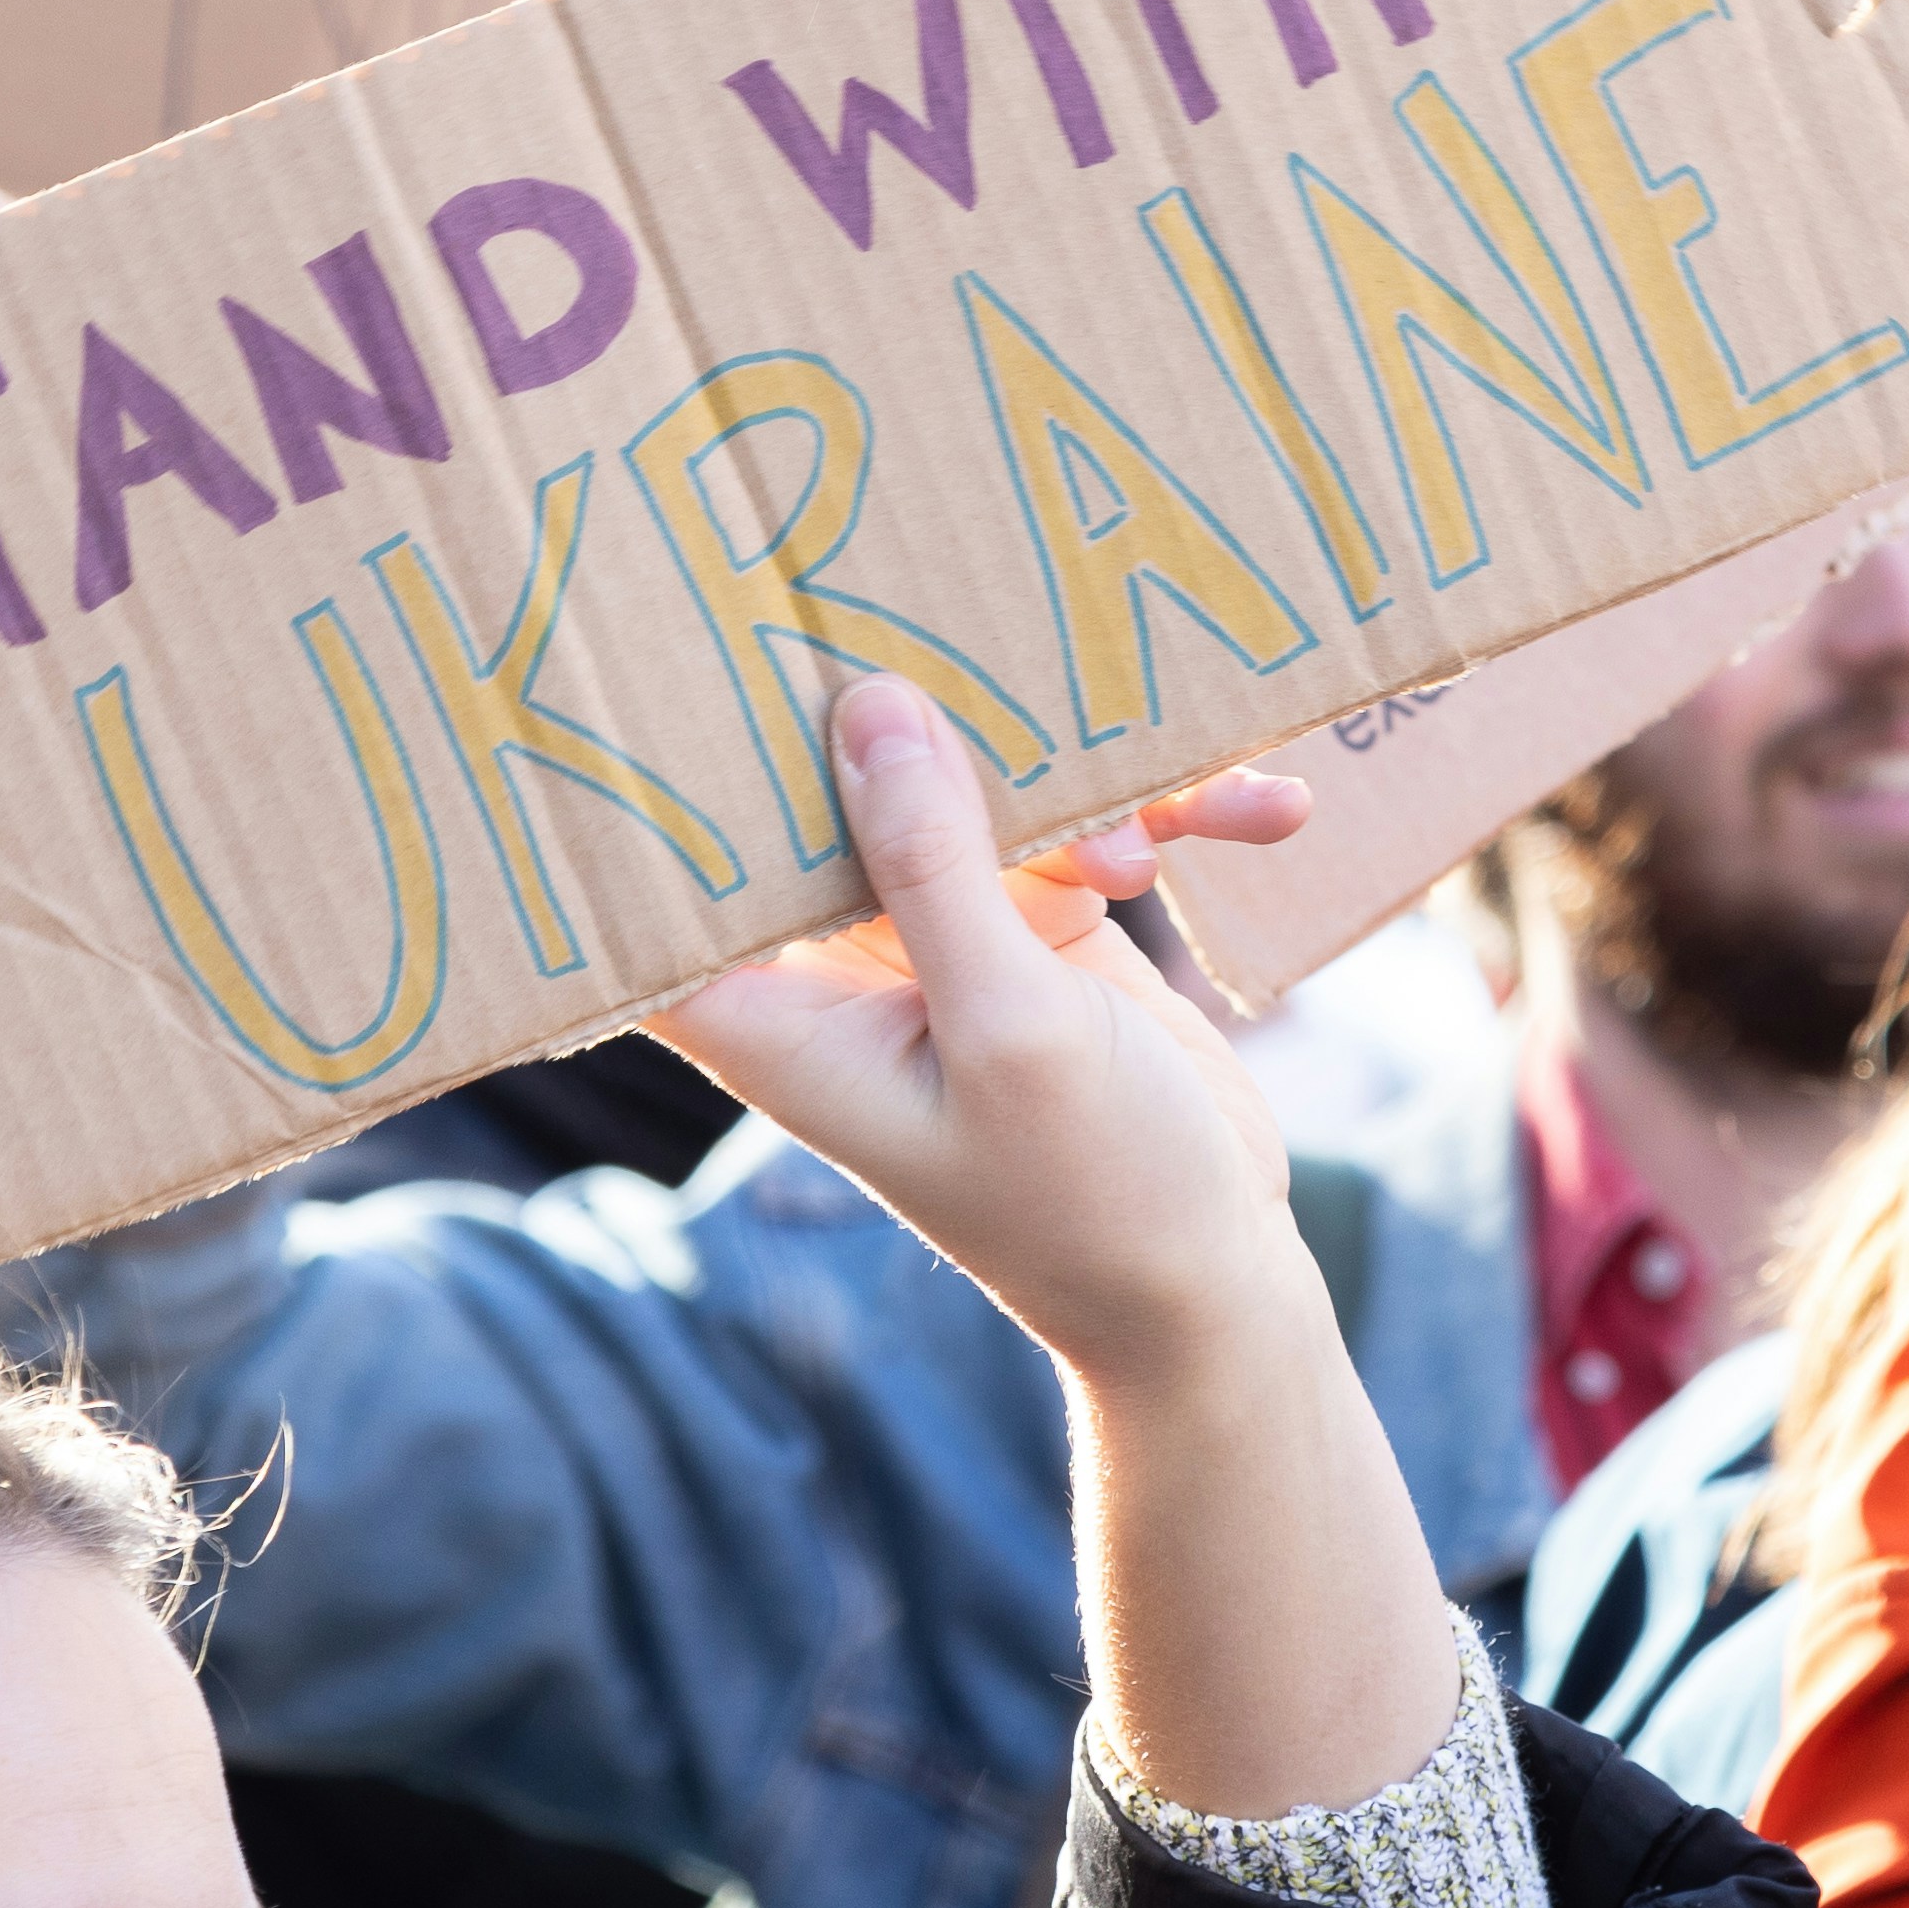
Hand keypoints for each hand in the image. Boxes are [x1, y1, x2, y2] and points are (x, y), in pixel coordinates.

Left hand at [657, 684, 1320, 1391]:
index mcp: (776, 1012)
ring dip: (1089, 788)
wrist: (1213, 1284)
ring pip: (979, 786)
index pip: (661, 883)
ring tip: (1155, 842)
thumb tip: (869, 708)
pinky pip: (1085, 824)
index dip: (644, 775)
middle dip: (912, 715)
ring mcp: (945, 936)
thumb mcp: (1012, 1027)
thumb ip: (936, 868)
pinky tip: (1264, 813)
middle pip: (827, 791)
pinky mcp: (1040, 925)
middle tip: (964, 623)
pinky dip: (1168, 814)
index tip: (664, 645)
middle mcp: (842, 964)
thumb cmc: (1091, 1196)